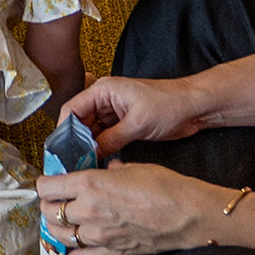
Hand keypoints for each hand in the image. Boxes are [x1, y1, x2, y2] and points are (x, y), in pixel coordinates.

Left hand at [34, 155, 229, 254]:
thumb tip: (108, 169)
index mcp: (89, 185)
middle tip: (55, 201)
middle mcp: (88, 211)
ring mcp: (98, 235)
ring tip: (63, 222)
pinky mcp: (112, 252)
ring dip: (58, 228)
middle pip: (49, 212)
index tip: (49, 183)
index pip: (47, 187)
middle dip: (49, 205)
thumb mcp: (133, 167)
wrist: (188, 214)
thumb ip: (113, 170)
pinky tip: (74, 251)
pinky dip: (75, 254)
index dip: (45, 184)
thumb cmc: (165, 186)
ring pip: (61, 236)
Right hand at [58, 72, 212, 156]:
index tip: (60, 149)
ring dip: (87, 146)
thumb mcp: (138, 124)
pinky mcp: (124, 123)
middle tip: (70, 161)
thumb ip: (111, 139)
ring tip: (81, 163)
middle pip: (79, 121)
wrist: (194, 107)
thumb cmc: (170, 104)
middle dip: (75, 140)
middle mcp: (106, 99)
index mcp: (104, 90)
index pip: (72, 108)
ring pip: (91, 131)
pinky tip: (96, 160)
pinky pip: (104, 136)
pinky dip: (100, 147)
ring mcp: (114, 112)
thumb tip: (91, 154)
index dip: (63, 129)